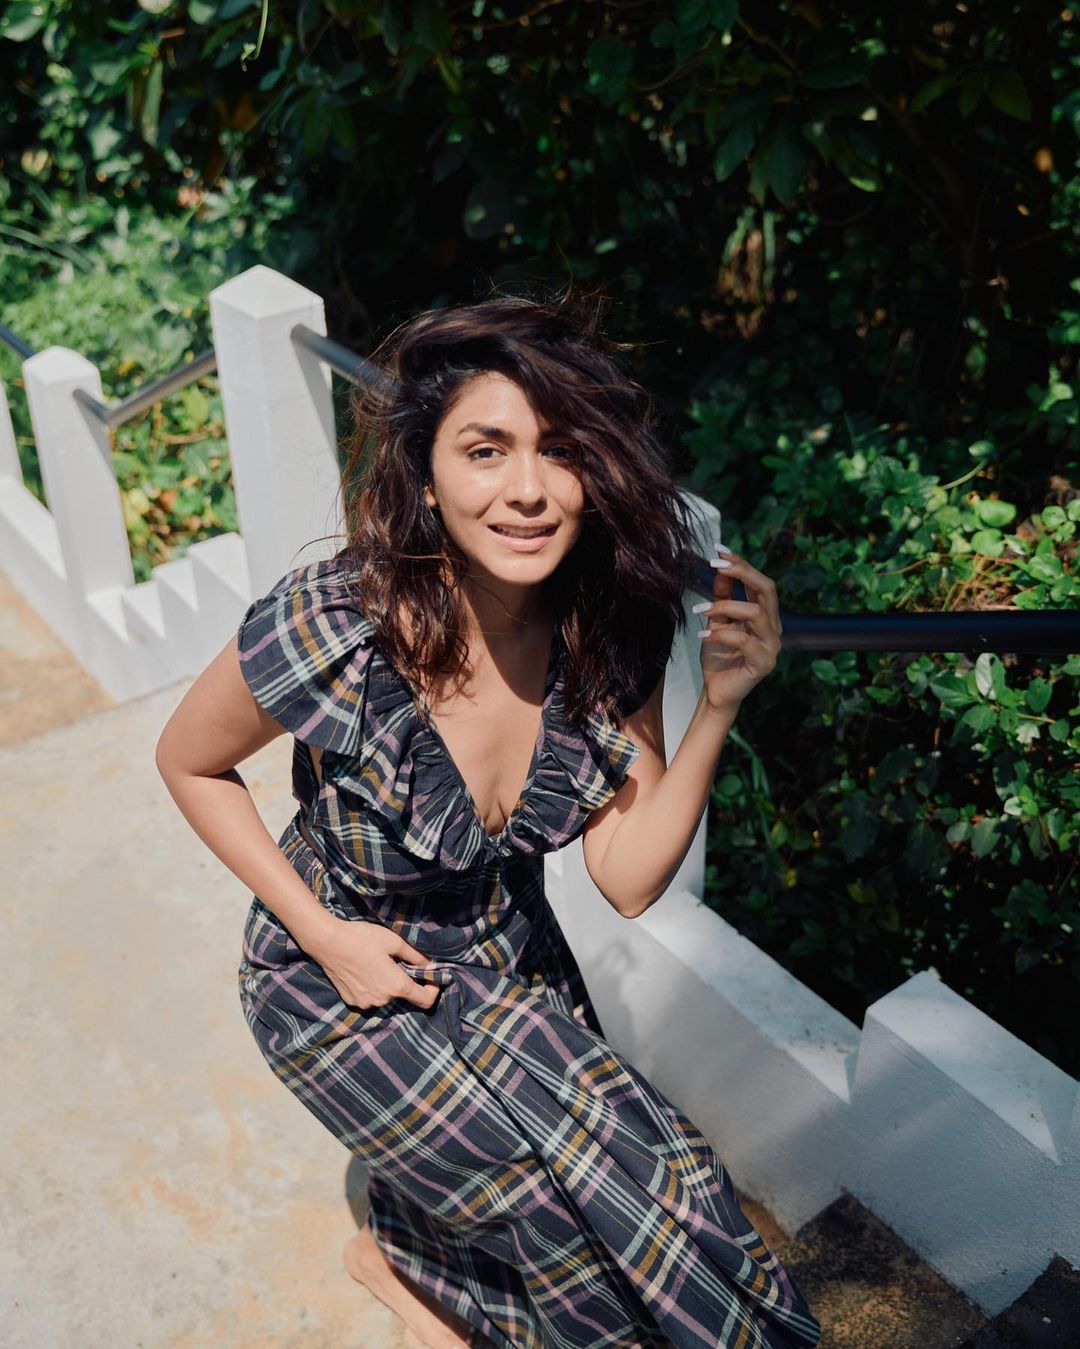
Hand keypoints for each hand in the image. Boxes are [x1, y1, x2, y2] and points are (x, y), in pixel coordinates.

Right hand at [312, 918, 440, 1011]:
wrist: (328, 942)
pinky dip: (372, 987)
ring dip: (387, 984)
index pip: (425, 1001)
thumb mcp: (394, 941)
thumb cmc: (362, 938)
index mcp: (396, 986)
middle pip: (403, 996)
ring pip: (386, 996)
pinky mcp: (352, 1001)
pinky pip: (370, 997)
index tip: (431, 977)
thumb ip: (415, 956)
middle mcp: (382, 1000)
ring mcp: (366, 1003)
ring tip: (377, 963)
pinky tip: (363, 970)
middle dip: (405, 980)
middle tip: (396, 961)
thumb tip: (430, 965)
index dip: (433, 990)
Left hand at [693, 543, 782, 713]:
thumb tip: (720, 568)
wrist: (717, 692)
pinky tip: (703, 634)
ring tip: (700, 610)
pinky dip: (721, 633)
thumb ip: (721, 597)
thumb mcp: (717, 621)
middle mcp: (774, 628)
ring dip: (725, 605)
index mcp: (766, 616)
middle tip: (716, 564)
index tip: (719, 550)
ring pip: (756, 612)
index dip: (742, 564)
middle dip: (742, 573)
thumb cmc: (719, 657)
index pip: (760, 582)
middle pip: (767, 590)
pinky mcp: (763, 663)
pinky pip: (744, 640)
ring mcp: (772, 646)